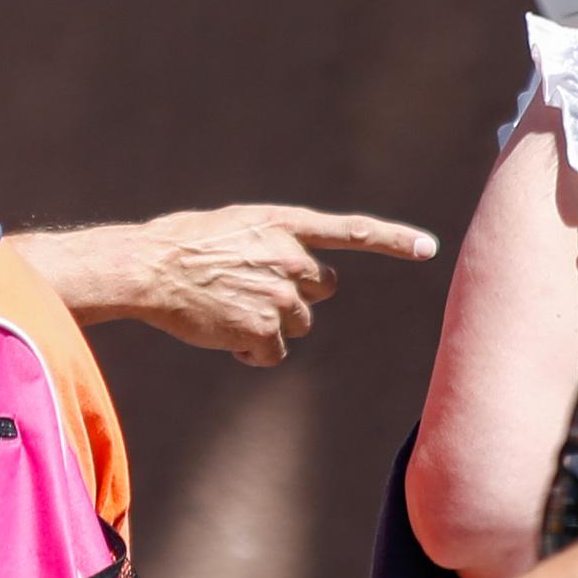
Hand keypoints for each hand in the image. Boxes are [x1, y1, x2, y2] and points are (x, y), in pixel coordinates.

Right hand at [97, 205, 436, 365]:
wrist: (149, 270)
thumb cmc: (182, 244)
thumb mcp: (236, 225)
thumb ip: (273, 242)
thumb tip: (297, 272)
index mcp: (285, 224)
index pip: (352, 230)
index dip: (393, 239)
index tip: (428, 246)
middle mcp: (291, 258)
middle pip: (321, 290)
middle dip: (296, 295)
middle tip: (251, 290)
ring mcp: (280, 296)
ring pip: (297, 324)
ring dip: (270, 324)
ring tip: (227, 310)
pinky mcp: (263, 330)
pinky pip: (271, 353)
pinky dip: (252, 351)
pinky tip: (224, 335)